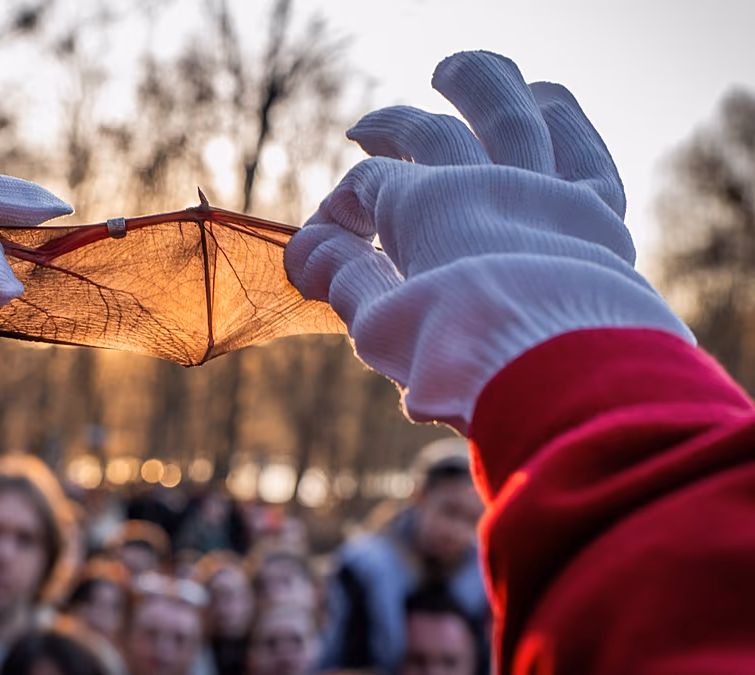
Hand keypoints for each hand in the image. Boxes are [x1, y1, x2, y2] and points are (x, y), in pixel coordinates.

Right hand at [285, 51, 691, 432]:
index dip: (341, 205)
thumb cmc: (458, 357)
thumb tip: (303, 247)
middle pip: (430, 133)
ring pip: (511, 116)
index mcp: (424, 207)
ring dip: (480, 85)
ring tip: (455, 69)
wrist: (560, 378)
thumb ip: (342, 276)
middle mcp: (485, 182)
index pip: (370, 186)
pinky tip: (546, 98)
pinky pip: (586, 151)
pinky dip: (565, 119)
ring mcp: (546, 191)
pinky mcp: (600, 214)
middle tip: (364, 130)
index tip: (326, 237)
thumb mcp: (381, 323)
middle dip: (391, 128)